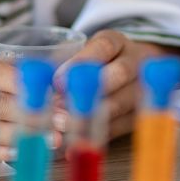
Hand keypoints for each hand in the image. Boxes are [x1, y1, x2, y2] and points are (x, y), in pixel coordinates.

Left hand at [52, 30, 179, 140]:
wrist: (131, 70)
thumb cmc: (94, 62)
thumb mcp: (80, 52)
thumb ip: (63, 64)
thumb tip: (37, 82)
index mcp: (117, 41)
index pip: (104, 46)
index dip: (82, 62)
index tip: (58, 80)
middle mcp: (135, 61)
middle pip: (120, 73)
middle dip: (90, 91)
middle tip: (60, 105)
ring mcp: (142, 88)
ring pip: (123, 102)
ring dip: (92, 115)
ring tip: (63, 124)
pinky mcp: (139, 114)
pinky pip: (121, 125)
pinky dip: (97, 133)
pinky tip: (75, 139)